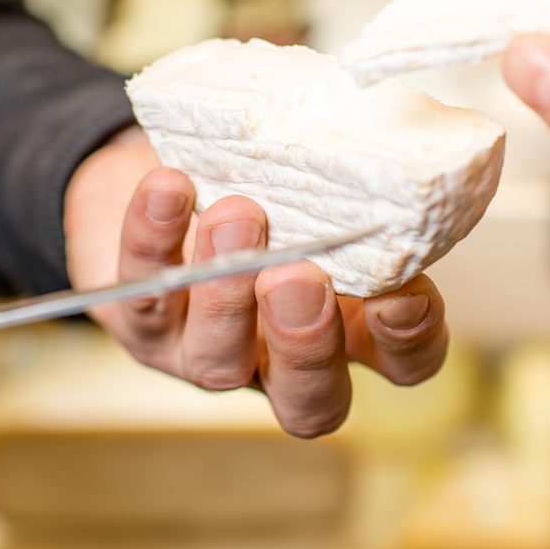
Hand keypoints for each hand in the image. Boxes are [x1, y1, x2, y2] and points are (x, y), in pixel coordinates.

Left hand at [64, 127, 447, 437]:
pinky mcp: (139, 321)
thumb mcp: (312, 190)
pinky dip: (154, 237)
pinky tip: (168, 189)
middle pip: (308, 400)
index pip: (401, 362)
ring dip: (226, 291)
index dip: (409, 340)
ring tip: (236, 217)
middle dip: (306, 343)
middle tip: (299, 277)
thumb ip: (346, 193)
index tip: (402, 292)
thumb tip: (381, 148)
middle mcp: (277, 358)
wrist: (163, 177)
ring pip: (217, 357)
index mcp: (346, 329)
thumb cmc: (258, 188)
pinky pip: (143, 292)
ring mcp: (203, 352)